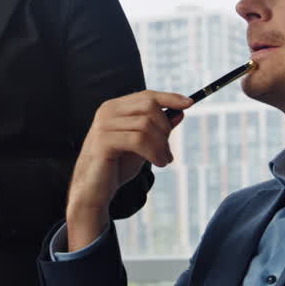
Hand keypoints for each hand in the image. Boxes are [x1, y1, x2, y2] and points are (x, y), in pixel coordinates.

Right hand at [65, 91, 190, 248]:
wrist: (94, 190)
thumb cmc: (116, 166)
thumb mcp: (143, 145)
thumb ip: (158, 128)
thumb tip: (180, 112)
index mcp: (115, 108)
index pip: (146, 95)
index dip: (169, 97)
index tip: (190, 103)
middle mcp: (107, 111)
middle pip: (149, 106)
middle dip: (165, 128)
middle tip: (168, 151)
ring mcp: (104, 124)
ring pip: (146, 124)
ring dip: (161, 145)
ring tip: (164, 161)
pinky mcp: (104, 141)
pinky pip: (138, 140)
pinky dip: (154, 152)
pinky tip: (158, 163)